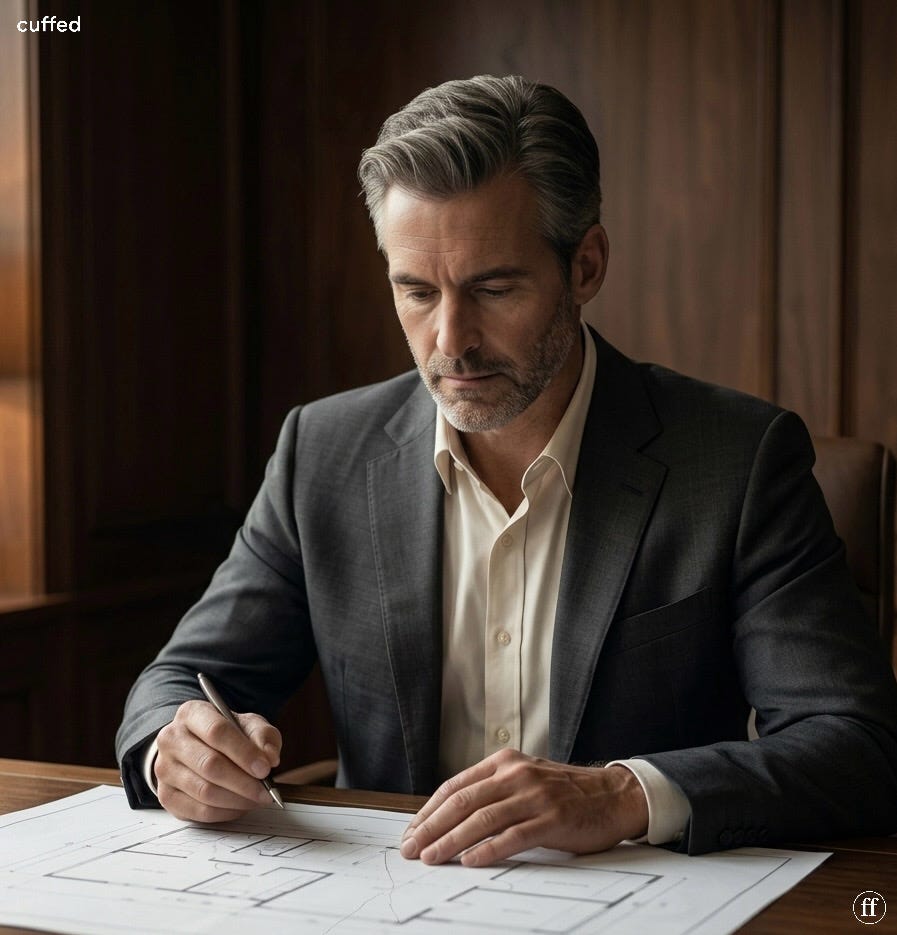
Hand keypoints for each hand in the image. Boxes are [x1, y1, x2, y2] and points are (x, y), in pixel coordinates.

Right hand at [154, 700, 281, 822]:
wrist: (196, 746)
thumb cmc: (225, 735)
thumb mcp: (247, 724)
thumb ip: (263, 736)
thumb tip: (269, 757)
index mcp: (192, 713)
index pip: (217, 732)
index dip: (244, 752)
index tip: (265, 768)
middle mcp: (172, 739)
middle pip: (209, 765)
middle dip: (243, 782)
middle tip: (266, 790)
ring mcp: (165, 769)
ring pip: (204, 791)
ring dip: (237, 799)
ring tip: (256, 798)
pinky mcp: (166, 796)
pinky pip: (199, 811)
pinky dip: (226, 812)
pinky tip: (240, 806)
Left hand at [399, 749, 647, 866]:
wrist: (613, 795)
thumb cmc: (564, 792)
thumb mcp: (524, 778)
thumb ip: (492, 789)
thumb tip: (450, 816)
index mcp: (504, 762)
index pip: (455, 786)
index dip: (429, 811)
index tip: (412, 832)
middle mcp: (516, 774)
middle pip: (462, 801)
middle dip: (431, 827)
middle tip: (411, 849)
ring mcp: (534, 796)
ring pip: (482, 819)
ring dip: (451, 841)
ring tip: (432, 858)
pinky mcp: (551, 819)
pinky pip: (512, 836)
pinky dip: (488, 850)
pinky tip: (470, 861)